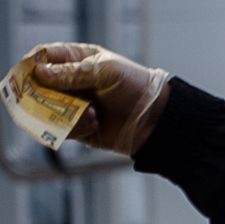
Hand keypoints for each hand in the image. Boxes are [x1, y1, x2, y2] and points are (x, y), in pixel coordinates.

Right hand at [29, 42, 170, 154]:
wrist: (157, 120)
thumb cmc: (136, 87)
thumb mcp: (105, 72)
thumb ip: (72, 73)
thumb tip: (39, 72)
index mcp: (77, 60)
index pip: (45, 56)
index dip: (34, 63)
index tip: (30, 72)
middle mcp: (71, 82)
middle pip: (38, 84)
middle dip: (40, 92)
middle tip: (50, 98)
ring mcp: (74, 105)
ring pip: (46, 109)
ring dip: (62, 111)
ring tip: (90, 112)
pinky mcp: (79, 127)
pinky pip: (62, 129)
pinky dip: (75, 127)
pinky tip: (95, 123)